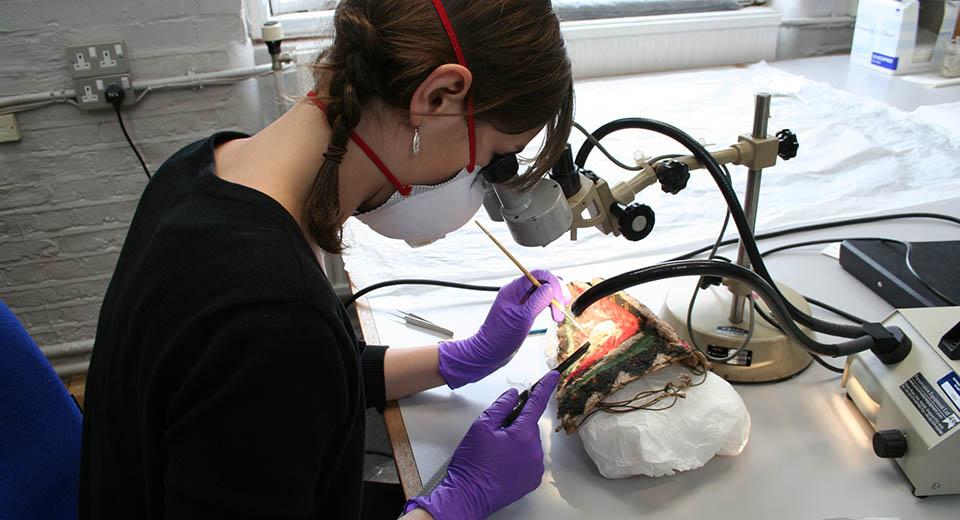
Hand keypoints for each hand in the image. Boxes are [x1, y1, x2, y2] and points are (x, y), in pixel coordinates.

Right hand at [404, 371, 560, 519]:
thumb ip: (500, 406)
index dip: (545, 387)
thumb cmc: (472, 463)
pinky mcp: (532, 480)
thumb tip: (513, 395)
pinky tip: (502, 462)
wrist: (467, 496)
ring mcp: (535, 468)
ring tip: (496, 452)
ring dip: (517, 441)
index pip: (537, 404)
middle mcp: (535, 451)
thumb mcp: (481, 427)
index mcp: (523, 435)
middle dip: (516, 424)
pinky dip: (520, 456)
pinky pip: (530, 459)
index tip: (553, 376)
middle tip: (495, 432)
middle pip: (529, 426)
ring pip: (529, 443)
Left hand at [438, 269, 567, 388]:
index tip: (560, 300)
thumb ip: (537, 302)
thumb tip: (550, 288)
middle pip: (544, 282)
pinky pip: (542, 301)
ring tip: (559, 314)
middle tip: (562, 308)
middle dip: (556, 292)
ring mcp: (523, 301)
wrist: (490, 352)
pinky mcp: (526, 310)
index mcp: (514, 289)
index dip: (553, 284)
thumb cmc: (500, 337)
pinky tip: (555, 314)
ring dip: (556, 300)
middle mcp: (518, 292)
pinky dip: (551, 306)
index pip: (539, 275)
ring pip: (545, 292)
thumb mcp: (521, 319)